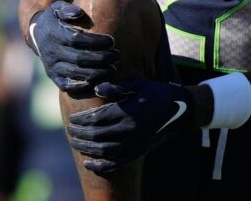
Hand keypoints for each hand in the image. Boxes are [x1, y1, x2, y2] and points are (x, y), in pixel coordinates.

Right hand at [26, 1, 118, 91]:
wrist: (37, 34)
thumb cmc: (55, 18)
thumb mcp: (57, 8)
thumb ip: (67, 8)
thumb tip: (77, 12)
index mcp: (55, 34)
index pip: (77, 39)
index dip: (96, 41)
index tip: (112, 41)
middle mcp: (52, 52)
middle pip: (79, 58)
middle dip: (101, 58)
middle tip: (117, 56)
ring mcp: (51, 66)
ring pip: (75, 73)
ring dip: (96, 73)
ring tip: (113, 69)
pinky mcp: (52, 76)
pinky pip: (66, 84)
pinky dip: (82, 85)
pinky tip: (98, 81)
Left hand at [66, 79, 195, 173]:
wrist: (180, 110)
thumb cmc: (157, 93)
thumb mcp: (140, 84)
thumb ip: (118, 87)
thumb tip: (97, 88)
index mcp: (129, 110)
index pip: (97, 118)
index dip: (81, 119)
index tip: (72, 118)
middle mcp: (131, 129)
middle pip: (97, 135)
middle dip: (80, 134)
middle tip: (69, 131)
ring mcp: (135, 142)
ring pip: (104, 150)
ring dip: (86, 149)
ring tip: (75, 144)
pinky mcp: (139, 151)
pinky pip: (117, 163)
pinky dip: (101, 166)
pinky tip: (89, 164)